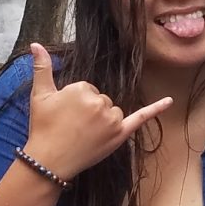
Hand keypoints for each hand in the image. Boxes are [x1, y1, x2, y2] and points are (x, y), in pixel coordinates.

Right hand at [20, 43, 171, 180]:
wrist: (48, 161)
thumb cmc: (43, 127)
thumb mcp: (40, 95)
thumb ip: (41, 67)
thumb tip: (35, 44)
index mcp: (82, 89)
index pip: (86, 89)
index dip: (75, 102)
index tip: (65, 114)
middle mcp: (100, 102)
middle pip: (101, 99)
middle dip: (89, 111)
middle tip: (72, 126)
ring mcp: (112, 120)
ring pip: (113, 111)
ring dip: (103, 120)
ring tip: (83, 134)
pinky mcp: (120, 134)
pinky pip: (141, 118)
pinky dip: (156, 109)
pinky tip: (169, 101)